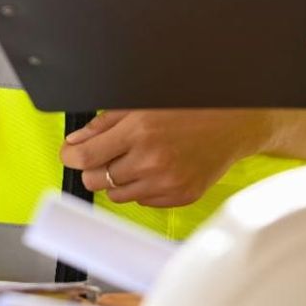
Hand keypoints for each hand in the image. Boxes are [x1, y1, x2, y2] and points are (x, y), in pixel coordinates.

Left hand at [59, 109, 272, 208]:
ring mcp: (167, 182)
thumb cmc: (190, 108)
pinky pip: (143, 202)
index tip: (71, 153)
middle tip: (106, 153)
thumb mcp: (142, 104)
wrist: (234, 123)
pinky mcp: (180, 196)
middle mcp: (151, 160)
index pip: (84, 157)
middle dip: (95, 167)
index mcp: (139, 132)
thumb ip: (104, 124)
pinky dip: (142, 188)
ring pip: (117, 195)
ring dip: (118, 179)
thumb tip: (77, 142)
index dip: (71, 155)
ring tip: (135, 158)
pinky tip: (155, 168)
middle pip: (96, 180)